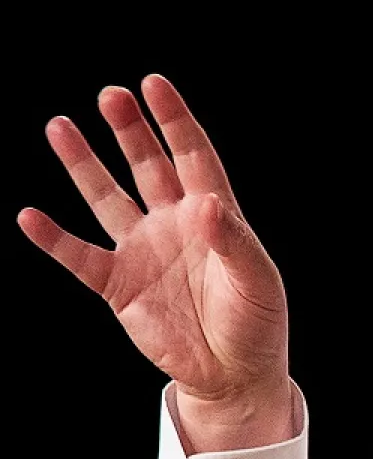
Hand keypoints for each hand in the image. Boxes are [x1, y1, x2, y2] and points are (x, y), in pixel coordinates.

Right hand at [17, 74, 294, 451]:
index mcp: (215, 214)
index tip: (154, 84)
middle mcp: (174, 223)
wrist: (233, 373)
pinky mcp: (118, 286)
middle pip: (148, 165)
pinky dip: (54, 239)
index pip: (193, 156)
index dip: (174, 120)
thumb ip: (233, 241)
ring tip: (60, 126)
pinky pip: (80, 256)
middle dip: (130, 130)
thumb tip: (208, 202)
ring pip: (107, 198)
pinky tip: (30, 216)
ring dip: (84, 165)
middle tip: (110, 95)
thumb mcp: (256, 281)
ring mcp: (143, 251)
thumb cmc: (256, 321)